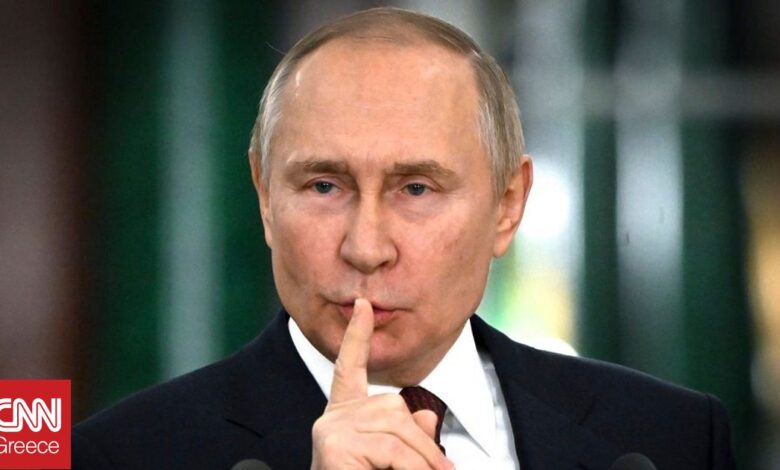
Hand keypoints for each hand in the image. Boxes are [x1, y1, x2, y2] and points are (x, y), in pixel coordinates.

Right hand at [311, 299, 452, 469]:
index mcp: (344, 414)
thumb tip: (428, 419)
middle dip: (425, 447)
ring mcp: (330, 430)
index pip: (350, 367)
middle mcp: (333, 418)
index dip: (357, 335)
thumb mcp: (389, 460)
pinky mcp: (333, 445)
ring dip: (423, 464)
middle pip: (395, 409)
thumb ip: (409, 438)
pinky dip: (412, 468)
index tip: (363, 304)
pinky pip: (390, 451)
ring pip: (397, 432)